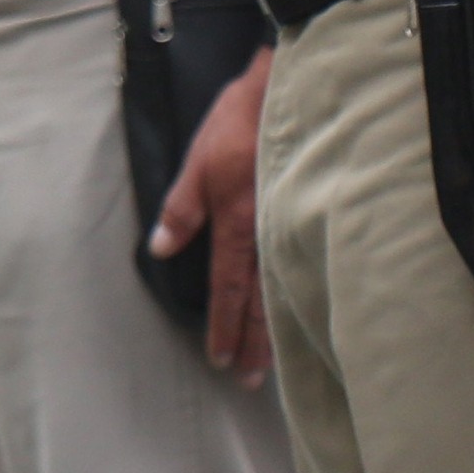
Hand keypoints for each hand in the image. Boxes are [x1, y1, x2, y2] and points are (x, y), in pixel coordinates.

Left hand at [147, 53, 280, 386]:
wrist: (294, 91)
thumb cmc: (242, 120)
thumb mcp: (199, 159)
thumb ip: (182, 208)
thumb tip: (162, 249)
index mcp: (238, 226)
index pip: (228, 290)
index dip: (223, 327)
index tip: (219, 359)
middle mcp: (269, 237)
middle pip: (260, 304)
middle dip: (253, 344)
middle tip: (248, 381)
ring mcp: (293, 230)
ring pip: (285, 293)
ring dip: (277, 332)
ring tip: (272, 365)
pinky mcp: (311, 217)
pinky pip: (304, 270)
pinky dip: (301, 301)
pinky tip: (303, 317)